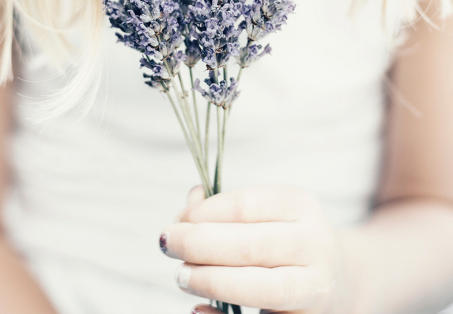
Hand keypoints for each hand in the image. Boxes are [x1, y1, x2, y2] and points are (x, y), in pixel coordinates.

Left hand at [160, 185, 346, 312]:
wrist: (340, 278)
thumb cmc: (286, 239)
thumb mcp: (266, 213)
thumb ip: (226, 208)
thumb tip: (188, 204)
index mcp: (300, 206)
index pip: (244, 206)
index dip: (203, 213)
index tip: (178, 219)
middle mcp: (314, 243)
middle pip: (248, 245)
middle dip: (197, 245)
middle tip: (167, 244)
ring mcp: (314, 286)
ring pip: (258, 286)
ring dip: (209, 280)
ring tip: (180, 275)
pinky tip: (198, 308)